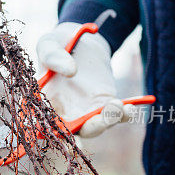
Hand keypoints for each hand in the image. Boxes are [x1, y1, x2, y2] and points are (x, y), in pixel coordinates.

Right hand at [36, 22, 134, 138]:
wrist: (83, 42)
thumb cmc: (59, 43)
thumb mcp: (50, 44)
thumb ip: (54, 56)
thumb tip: (71, 71)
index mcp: (43, 101)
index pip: (43, 123)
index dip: (51, 132)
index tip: (63, 130)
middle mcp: (64, 112)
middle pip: (72, 131)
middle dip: (87, 131)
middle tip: (99, 121)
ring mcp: (86, 110)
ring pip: (95, 126)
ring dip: (107, 122)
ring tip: (117, 106)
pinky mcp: (104, 104)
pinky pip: (115, 116)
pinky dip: (124, 116)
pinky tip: (130, 107)